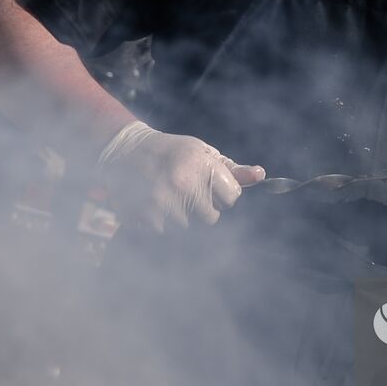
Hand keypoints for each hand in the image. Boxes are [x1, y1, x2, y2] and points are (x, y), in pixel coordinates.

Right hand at [96, 121, 264, 231]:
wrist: (125, 151)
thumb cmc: (172, 152)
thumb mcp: (202, 152)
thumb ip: (232, 168)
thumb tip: (261, 175)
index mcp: (201, 165)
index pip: (232, 198)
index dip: (223, 194)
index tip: (209, 186)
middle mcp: (183, 185)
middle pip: (212, 218)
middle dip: (203, 209)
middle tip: (187, 192)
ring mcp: (163, 204)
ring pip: (188, 229)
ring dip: (182, 218)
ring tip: (168, 197)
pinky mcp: (146, 219)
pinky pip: (166, 234)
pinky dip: (162, 224)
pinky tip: (154, 205)